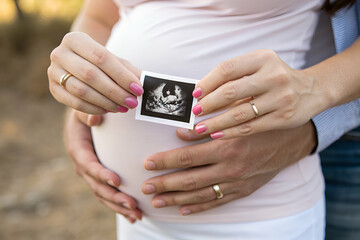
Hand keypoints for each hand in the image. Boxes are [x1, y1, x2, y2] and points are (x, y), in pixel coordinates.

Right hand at [48, 32, 142, 114]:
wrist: (79, 62)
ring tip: (123, 107)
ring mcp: (53, 72)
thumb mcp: (115, 61)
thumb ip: (128, 70)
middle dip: (115, 91)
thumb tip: (143, 82)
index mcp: (75, 39)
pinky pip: (74, 103)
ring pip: (81, 91)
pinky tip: (108, 110)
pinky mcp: (53, 89)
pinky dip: (93, 109)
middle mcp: (60, 53)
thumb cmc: (101, 62)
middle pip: (90, 75)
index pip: (101, 58)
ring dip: (105, 102)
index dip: (121, 75)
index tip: (138, 89)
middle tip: (132, 102)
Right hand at [64, 109, 141, 222]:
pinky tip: (133, 215)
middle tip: (133, 204)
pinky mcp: (98, 178)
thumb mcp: (82, 112)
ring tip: (137, 215)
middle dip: (115, 197)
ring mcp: (90, 174)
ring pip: (103, 195)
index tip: (117, 181)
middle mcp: (83, 166)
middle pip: (97, 186)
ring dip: (119, 206)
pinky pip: (107, 195)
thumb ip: (87, 115)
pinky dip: (119, 206)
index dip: (102, 174)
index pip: (90, 165)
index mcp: (79, 150)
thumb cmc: (84, 114)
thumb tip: (96, 118)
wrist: (80, 121)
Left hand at [141, 121, 315, 214]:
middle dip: (165, 184)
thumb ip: (209, 124)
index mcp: (226, 147)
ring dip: (177, 198)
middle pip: (190, 179)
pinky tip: (184, 209)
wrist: (292, 139)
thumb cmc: (262, 121)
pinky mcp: (243, 190)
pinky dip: (200, 206)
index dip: (165, 160)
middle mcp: (230, 168)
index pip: (187, 157)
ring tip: (157, 201)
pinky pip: (218, 201)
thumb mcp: (237, 115)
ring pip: (201, 194)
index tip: (147, 163)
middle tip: (145, 186)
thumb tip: (181, 132)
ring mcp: (237, 182)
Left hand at [191, 49, 327, 138]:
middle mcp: (272, 76)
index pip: (227, 69)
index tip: (195, 94)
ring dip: (215, 122)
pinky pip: (250, 127)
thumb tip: (202, 93)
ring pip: (238, 113)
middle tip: (195, 113)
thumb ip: (235, 76)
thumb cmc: (275, 78)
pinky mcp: (283, 118)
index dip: (208, 82)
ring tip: (199, 128)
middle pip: (231, 91)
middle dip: (208, 104)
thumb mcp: (258, 67)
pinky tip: (217, 135)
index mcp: (262, 58)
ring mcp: (280, 98)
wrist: (311, 91)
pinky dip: (230, 132)